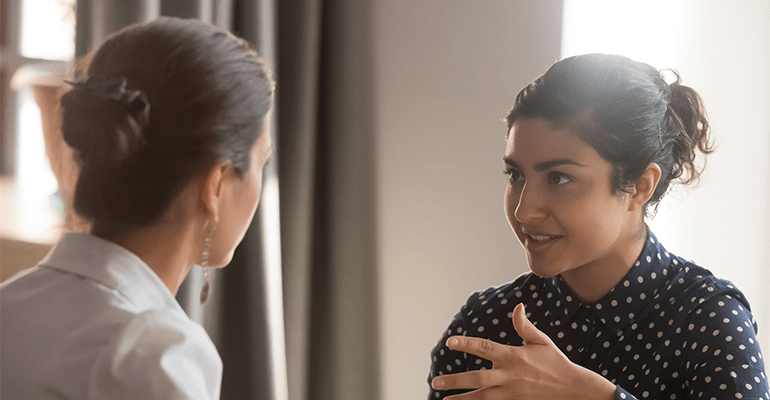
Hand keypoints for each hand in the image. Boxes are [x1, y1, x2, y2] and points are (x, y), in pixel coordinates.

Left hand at [430, 303, 615, 399]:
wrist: (573, 389)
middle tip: (435, 382)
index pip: (485, 347)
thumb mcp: (541, 341)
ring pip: (481, 398)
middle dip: (455, 381)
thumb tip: (518, 306)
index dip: (466, 344)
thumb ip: (524, 325)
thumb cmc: (555, 362)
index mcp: (513, 356)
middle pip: (477, 379)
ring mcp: (511, 393)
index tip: (450, 342)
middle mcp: (509, 375)